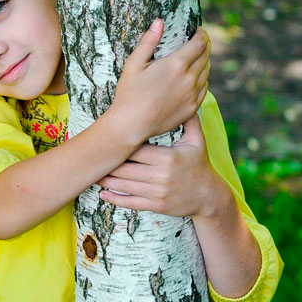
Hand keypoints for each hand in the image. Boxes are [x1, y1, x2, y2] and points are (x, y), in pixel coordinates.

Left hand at [97, 114, 225, 215]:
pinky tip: (103, 194)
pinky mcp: (156, 206)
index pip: (137, 150)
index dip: (121, 147)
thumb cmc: (200, 164)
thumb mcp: (198, 141)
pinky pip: (132, 203)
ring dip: (107, 181)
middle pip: (127, 168)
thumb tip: (183, 96)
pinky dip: (115, 199)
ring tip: (93, 175)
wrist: (209, 195)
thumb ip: (189, 120)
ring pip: (125, 186)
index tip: (107, 141)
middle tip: (92, 158)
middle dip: (109, 164)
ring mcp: (158, 193)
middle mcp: (161, 175)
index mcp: (167, 157)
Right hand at [110, 19, 209, 146]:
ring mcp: (192, 94)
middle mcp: (189, 78)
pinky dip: (203, 80)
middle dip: (205, 45)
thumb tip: (159, 21)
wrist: (132, 124)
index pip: (199, 43)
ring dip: (205, 62)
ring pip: (207, 72)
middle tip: (200, 41)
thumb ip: (148, 41)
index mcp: (177, 64)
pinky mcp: (192, 108)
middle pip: (206, 56)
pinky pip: (204, 89)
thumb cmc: (130, 93)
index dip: (202, 34)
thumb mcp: (134, 63)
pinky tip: (196, 78)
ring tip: (198, 58)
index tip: (199, 30)